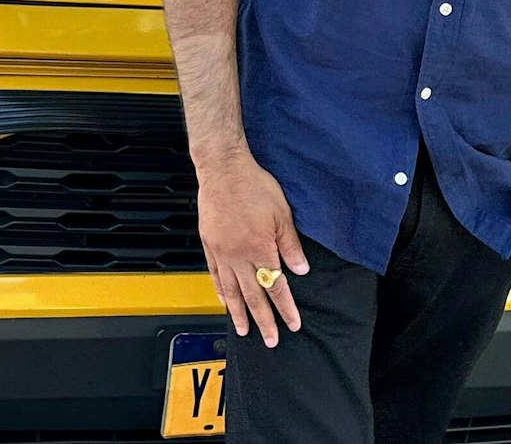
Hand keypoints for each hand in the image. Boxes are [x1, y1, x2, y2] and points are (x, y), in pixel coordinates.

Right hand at [194, 149, 309, 347]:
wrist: (223, 169)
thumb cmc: (254, 186)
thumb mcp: (282, 214)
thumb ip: (290, 245)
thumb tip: (301, 270)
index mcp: (259, 249)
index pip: (276, 286)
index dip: (285, 308)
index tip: (292, 324)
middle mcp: (239, 256)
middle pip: (253, 295)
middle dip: (263, 320)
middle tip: (270, 340)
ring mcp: (222, 252)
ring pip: (231, 290)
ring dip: (239, 313)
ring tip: (244, 330)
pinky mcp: (210, 245)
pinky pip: (215, 274)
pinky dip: (221, 291)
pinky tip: (224, 301)